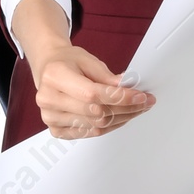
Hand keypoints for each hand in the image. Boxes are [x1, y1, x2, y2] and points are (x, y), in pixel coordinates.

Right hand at [33, 44, 155, 137]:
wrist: (48, 69)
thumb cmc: (67, 62)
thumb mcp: (87, 60)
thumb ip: (107, 77)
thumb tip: (127, 89)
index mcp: (55, 76)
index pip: (93, 94)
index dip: (120, 97)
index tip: (141, 96)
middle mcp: (49, 99)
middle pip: (97, 112)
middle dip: (126, 108)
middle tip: (144, 102)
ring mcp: (50, 117)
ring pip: (96, 125)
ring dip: (121, 118)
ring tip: (136, 109)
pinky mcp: (56, 130)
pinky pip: (90, 133)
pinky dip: (109, 126)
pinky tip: (120, 116)